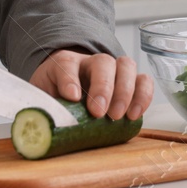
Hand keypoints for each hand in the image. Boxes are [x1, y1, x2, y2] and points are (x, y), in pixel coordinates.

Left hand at [30, 50, 152, 120]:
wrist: (67, 87)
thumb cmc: (56, 94)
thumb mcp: (42, 97)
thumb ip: (44, 107)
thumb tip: (44, 125)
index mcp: (65, 64)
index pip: (66, 64)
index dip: (69, 78)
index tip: (72, 97)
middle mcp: (91, 62)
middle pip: (103, 62)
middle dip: (103, 87)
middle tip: (99, 112)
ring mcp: (113, 69)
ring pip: (126, 66)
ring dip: (126, 91)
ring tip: (120, 116)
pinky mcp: (130, 81)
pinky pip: (144, 80)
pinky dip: (143, 96)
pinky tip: (135, 114)